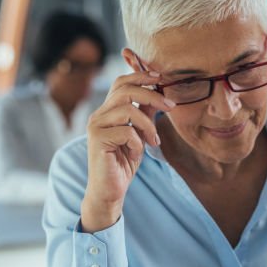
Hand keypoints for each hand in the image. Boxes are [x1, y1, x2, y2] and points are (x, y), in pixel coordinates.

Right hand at [80, 71, 174, 231]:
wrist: (109, 191)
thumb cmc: (123, 164)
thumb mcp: (139, 135)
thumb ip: (145, 115)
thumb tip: (158, 94)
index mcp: (107, 111)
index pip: (121, 82)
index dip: (140, 75)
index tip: (160, 78)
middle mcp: (98, 115)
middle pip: (125, 89)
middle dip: (152, 95)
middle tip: (170, 106)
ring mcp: (95, 126)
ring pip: (128, 109)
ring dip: (147, 125)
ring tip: (153, 141)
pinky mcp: (97, 139)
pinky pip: (126, 131)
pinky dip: (137, 142)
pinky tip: (136, 153)